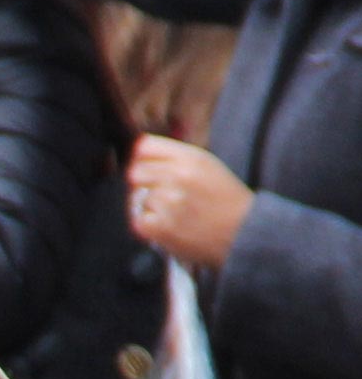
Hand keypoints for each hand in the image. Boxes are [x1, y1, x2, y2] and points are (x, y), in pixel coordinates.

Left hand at [130, 134, 252, 269]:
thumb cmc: (225, 199)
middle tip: (162, 195)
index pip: (143, 147)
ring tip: (174, 213)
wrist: (245, 232)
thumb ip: (175, 158)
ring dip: (150, 207)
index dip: (142, 159)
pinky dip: (149, 225)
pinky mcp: (161, 226)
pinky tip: (169, 225)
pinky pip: (138, 220)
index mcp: (191, 158)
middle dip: (143, 184)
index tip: (150, 169)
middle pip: (135, 172)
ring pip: (136, 198)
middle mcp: (178, 176)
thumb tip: (138, 153)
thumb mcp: (207, 166)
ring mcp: (169, 202)